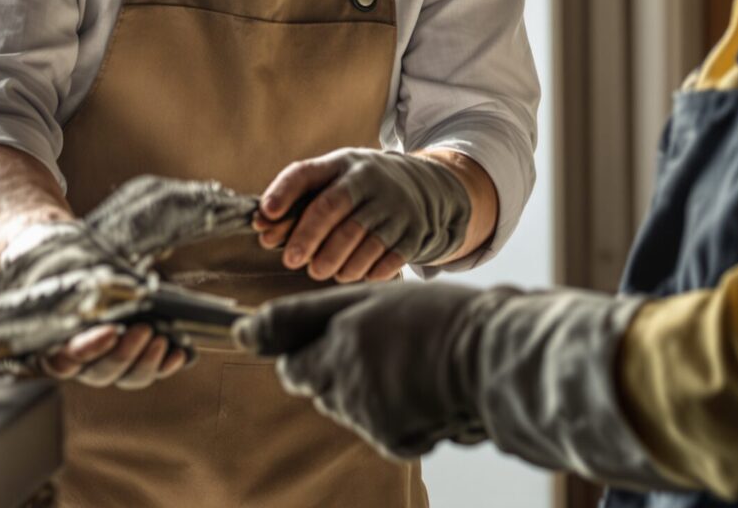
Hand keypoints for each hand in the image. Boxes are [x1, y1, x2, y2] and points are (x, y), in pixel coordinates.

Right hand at [0, 222, 193, 388]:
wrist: (95, 268)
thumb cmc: (78, 269)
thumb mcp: (77, 270)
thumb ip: (83, 279)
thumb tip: (102, 279)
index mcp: (56, 343)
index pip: (64, 360)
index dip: (88, 349)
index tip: (112, 331)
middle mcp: (82, 360)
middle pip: (99, 373)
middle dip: (124, 354)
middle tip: (144, 329)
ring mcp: (109, 363)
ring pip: (126, 378)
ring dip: (146, 361)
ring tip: (162, 339)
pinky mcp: (134, 363)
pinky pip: (148, 373)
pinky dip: (164, 365)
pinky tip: (178, 353)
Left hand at [236, 281, 497, 458]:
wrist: (494, 357)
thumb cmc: (437, 316)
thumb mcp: (370, 297)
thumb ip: (305, 316)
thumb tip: (242, 333)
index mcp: (337, 342)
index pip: (289, 356)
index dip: (303, 345)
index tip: (324, 340)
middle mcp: (344, 382)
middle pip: (311, 382)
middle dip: (329, 368)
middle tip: (376, 348)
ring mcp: (367, 415)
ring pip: (343, 404)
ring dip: (360, 390)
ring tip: (406, 366)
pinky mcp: (391, 439)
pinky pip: (374, 428)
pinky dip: (390, 414)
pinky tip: (419, 391)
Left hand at [253, 149, 470, 280]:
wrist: (424, 186)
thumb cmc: (360, 188)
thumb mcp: (333, 180)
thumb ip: (296, 200)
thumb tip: (262, 227)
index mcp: (341, 164)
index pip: (306, 173)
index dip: (283, 193)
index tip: (265, 216)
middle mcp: (368, 180)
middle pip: (333, 207)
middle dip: (308, 237)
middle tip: (292, 261)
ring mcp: (394, 206)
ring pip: (360, 238)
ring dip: (336, 261)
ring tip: (320, 271)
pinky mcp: (413, 232)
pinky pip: (387, 257)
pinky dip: (366, 271)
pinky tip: (352, 274)